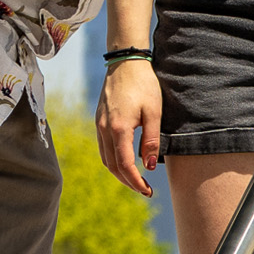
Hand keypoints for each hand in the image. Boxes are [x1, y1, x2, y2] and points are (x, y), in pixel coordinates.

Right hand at [96, 58, 162, 195]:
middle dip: (127, 181)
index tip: (147, 190)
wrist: (125, 63)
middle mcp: (104, 129)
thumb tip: (148, 166)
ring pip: (105, 158)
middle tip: (144, 190)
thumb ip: (152, 140)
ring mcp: (99, 125)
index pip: (124, 164)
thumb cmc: (144, 85)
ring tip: (135, 180)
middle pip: (112, 165)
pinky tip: (124, 162)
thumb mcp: (154, 112)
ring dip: (119, 173)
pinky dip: (112, 160)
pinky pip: (102, 147)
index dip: (135, 181)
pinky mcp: (99, 120)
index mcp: (118, 128)